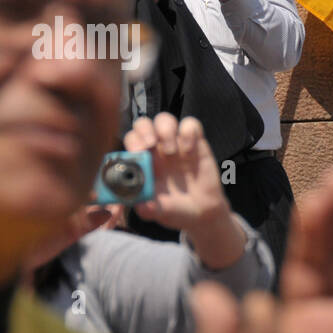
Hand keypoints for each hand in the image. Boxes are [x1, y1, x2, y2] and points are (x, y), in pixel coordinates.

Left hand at [124, 113, 229, 233]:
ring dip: (165, 130)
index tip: (138, 153)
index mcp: (143, 162)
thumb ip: (148, 209)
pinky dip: (189, 132)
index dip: (132, 141)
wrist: (202, 214)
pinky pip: (191, 124)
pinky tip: (189, 151)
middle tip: (151, 145)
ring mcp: (177, 144)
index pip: (131, 139)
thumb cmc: (175, 211)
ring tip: (171, 152)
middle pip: (144, 123)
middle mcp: (157, 150)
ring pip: (165, 119)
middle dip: (145, 130)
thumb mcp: (158, 213)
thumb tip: (141, 204)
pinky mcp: (197, 143)